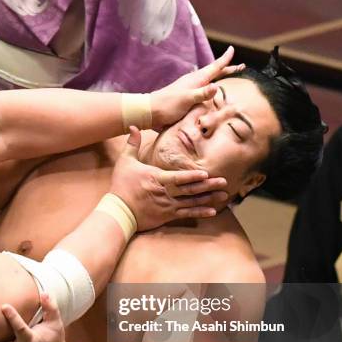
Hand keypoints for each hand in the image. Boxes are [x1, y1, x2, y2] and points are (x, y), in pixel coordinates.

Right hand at [110, 127, 227, 230]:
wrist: (118, 210)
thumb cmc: (121, 185)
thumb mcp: (124, 162)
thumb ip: (132, 144)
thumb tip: (134, 126)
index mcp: (156, 178)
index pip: (177, 177)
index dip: (192, 176)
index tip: (206, 174)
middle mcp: (164, 192)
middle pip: (189, 189)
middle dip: (208, 186)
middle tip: (224, 182)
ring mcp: (167, 205)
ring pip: (191, 202)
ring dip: (208, 198)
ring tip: (224, 195)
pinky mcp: (167, 215)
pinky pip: (186, 214)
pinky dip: (200, 213)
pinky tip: (212, 211)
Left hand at [150, 46, 244, 130]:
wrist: (150, 112)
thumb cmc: (168, 105)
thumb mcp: (186, 100)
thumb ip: (201, 94)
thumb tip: (216, 86)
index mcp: (196, 80)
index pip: (214, 67)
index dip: (224, 59)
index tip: (232, 49)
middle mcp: (194, 82)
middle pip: (214, 73)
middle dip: (227, 69)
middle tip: (241, 66)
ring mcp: (189, 89)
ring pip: (209, 81)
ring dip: (219, 78)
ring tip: (229, 78)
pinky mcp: (186, 97)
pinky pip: (203, 89)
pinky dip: (211, 88)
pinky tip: (210, 93)